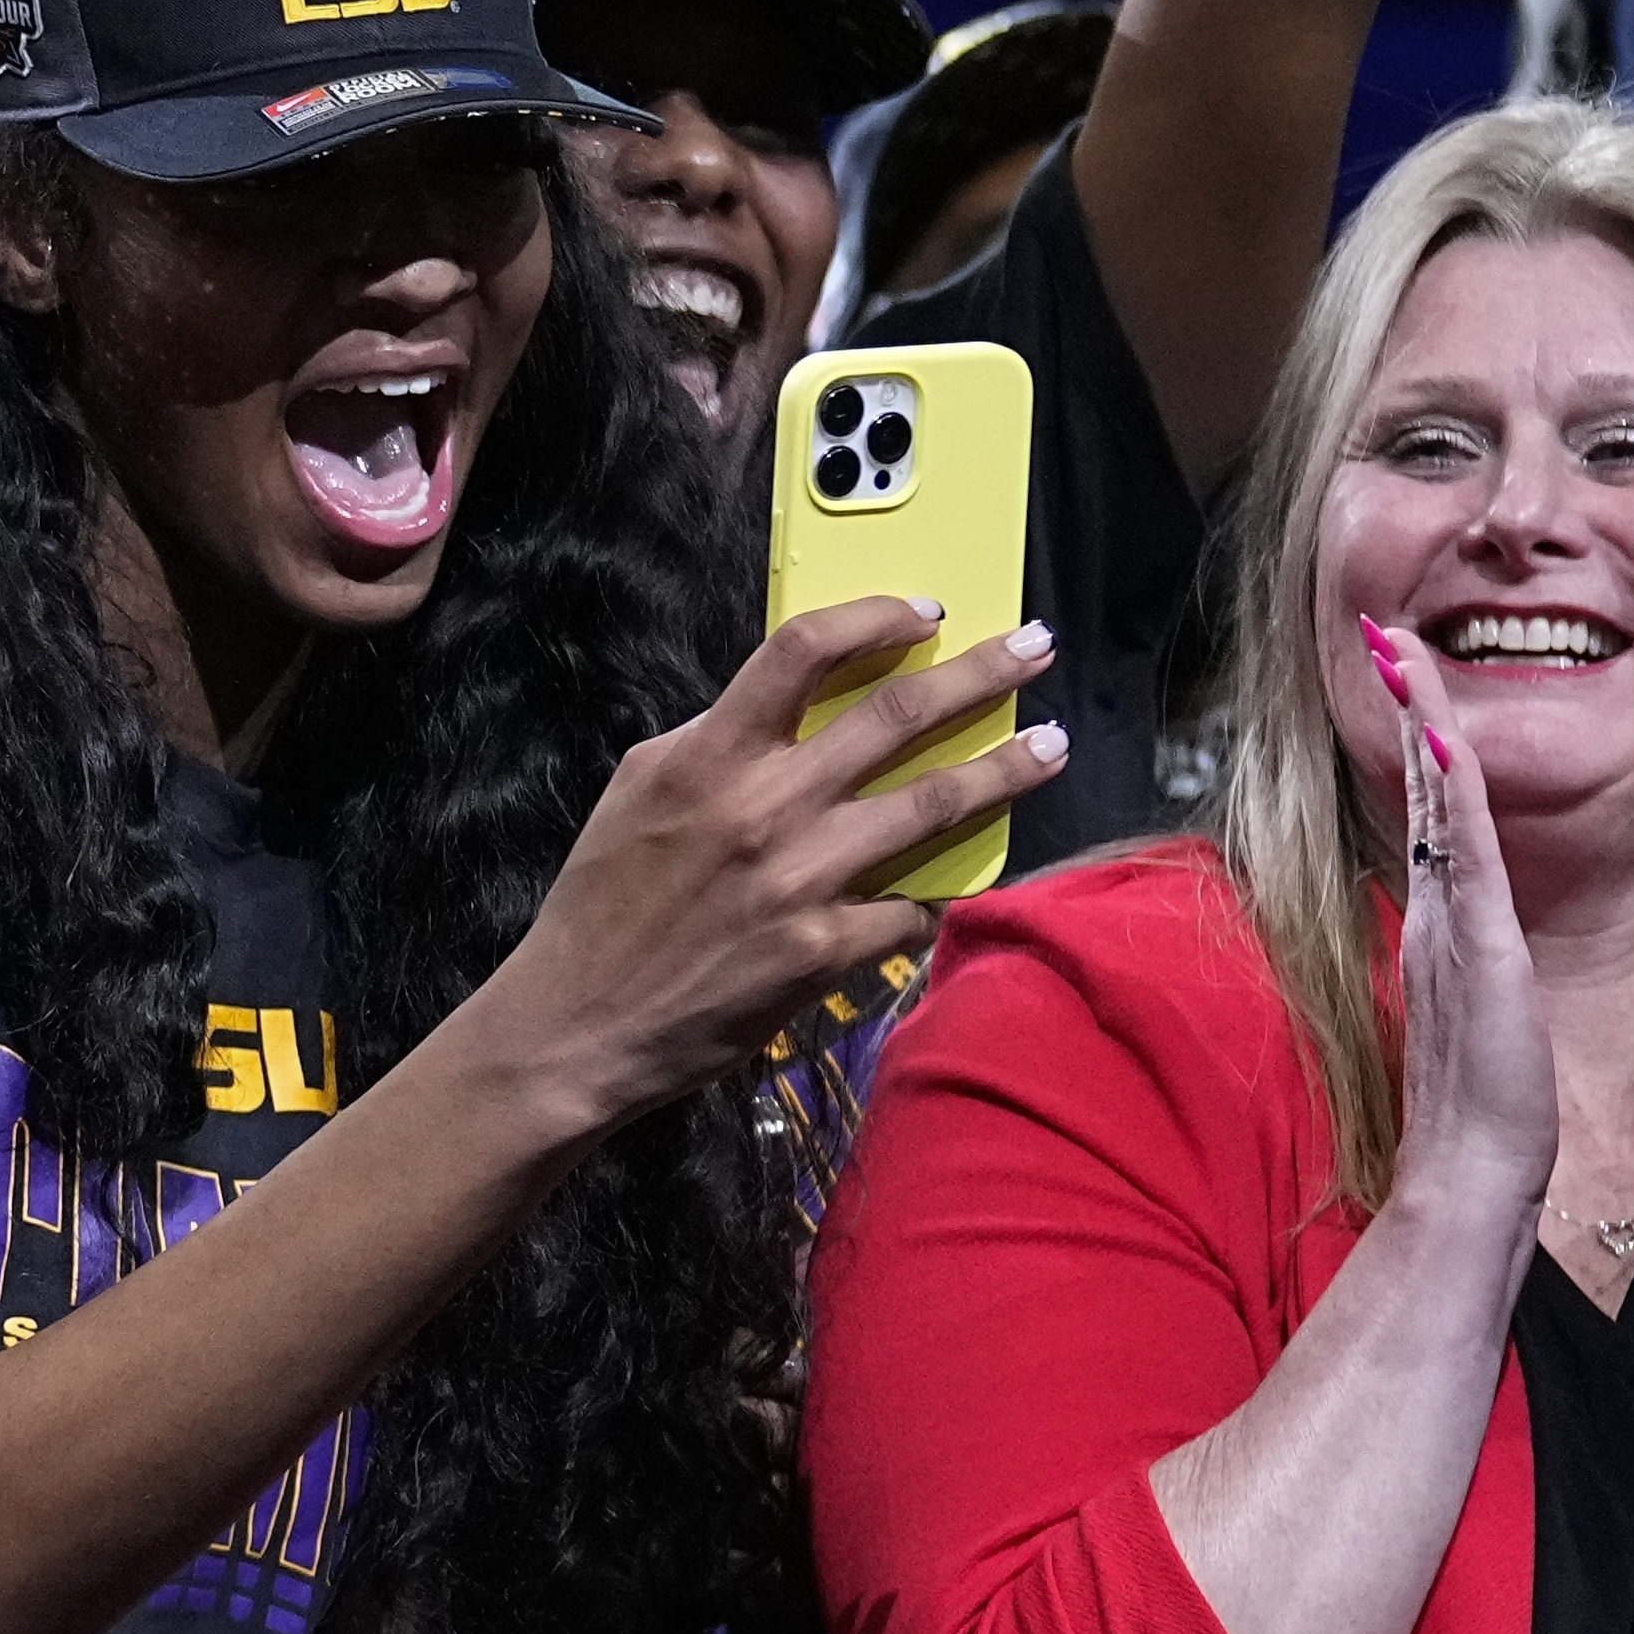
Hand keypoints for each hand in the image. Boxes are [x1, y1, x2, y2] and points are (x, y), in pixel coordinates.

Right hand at [454, 602, 1065, 1135]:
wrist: (582, 1023)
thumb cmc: (602, 904)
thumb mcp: (639, 792)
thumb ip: (715, 744)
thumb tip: (791, 711)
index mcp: (707, 756)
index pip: (802, 651)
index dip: (874, 618)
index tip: (926, 611)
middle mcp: (763, 807)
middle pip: (896, 716)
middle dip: (978, 674)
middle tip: (1035, 649)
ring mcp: (801, 880)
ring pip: (930, 805)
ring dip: (1003, 770)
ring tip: (1050, 746)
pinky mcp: (826, 951)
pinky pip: (909, 908)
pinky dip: (937, 892)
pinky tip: (964, 880)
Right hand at [1360, 620, 1562, 1219]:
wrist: (1470, 1171)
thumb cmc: (1485, 1109)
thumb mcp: (1480, 1013)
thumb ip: (1467, 964)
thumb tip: (1461, 934)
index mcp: (1444, 920)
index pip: (1431, 809)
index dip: (1422, 739)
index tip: (1410, 676)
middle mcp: (1436, 908)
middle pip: (1419, 785)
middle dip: (1405, 701)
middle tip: (1386, 628)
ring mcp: (1450, 921)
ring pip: (1434, 800)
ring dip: (1419, 718)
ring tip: (1403, 648)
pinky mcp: (1477, 944)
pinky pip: (1463, 849)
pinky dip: (1450, 787)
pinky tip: (1444, 734)